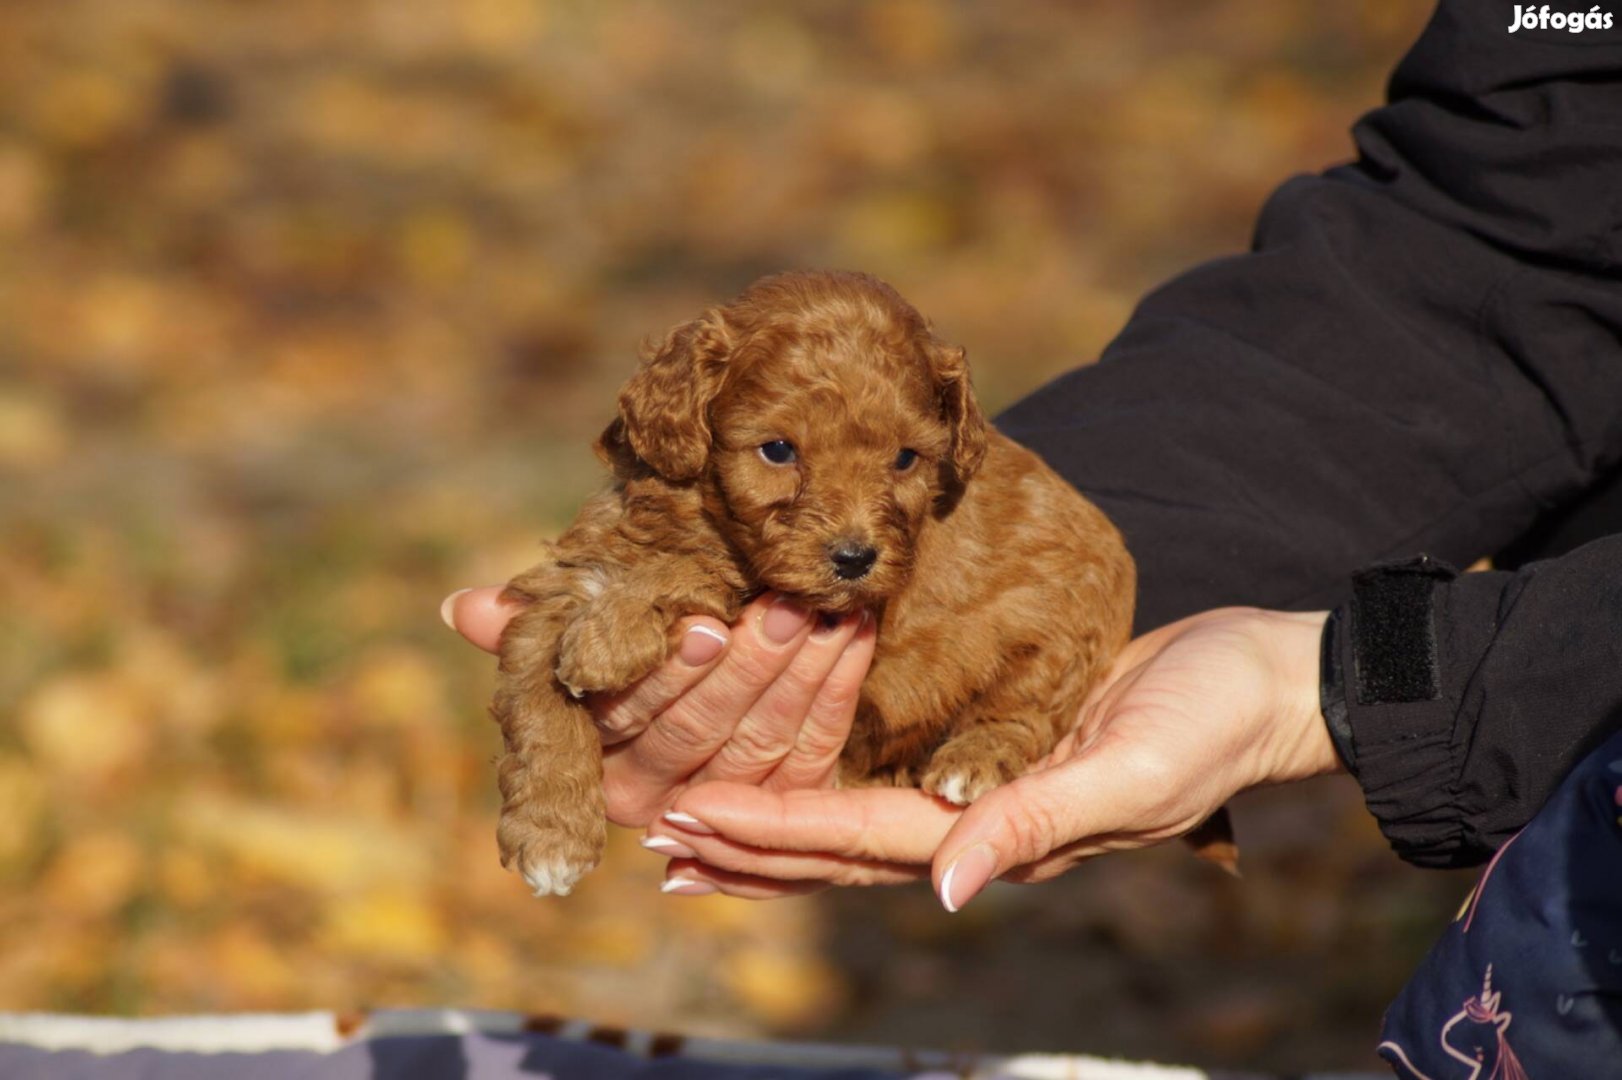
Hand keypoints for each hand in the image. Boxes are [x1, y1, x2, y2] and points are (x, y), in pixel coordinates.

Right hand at [442, 586, 876, 826]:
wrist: (704, 662)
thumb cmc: (623, 644)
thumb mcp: (575, 640)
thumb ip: (527, 629)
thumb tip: (460, 607)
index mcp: (600, 766)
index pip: (636, 720)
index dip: (671, 675)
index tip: (705, 624)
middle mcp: (660, 801)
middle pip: (708, 735)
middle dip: (751, 667)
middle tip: (786, 604)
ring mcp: (731, 811)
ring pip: (769, 742)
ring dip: (804, 673)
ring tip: (828, 608)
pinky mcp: (792, 803)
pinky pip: (820, 748)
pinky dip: (839, 688)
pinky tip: (856, 632)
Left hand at [640, 607, 1340, 906]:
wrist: (1267, 680)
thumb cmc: (1212, 720)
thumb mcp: (1133, 770)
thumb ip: (1037, 824)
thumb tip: (942, 890)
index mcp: (1002, 834)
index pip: (861, 840)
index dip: (773, 832)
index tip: (690, 819)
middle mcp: (981, 825)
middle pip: (840, 850)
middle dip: (749, 846)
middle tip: (657, 839)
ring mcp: (986, 791)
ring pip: (856, 822)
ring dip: (776, 826)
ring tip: (700, 826)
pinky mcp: (994, 748)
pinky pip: (892, 776)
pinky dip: (829, 784)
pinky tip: (795, 770)